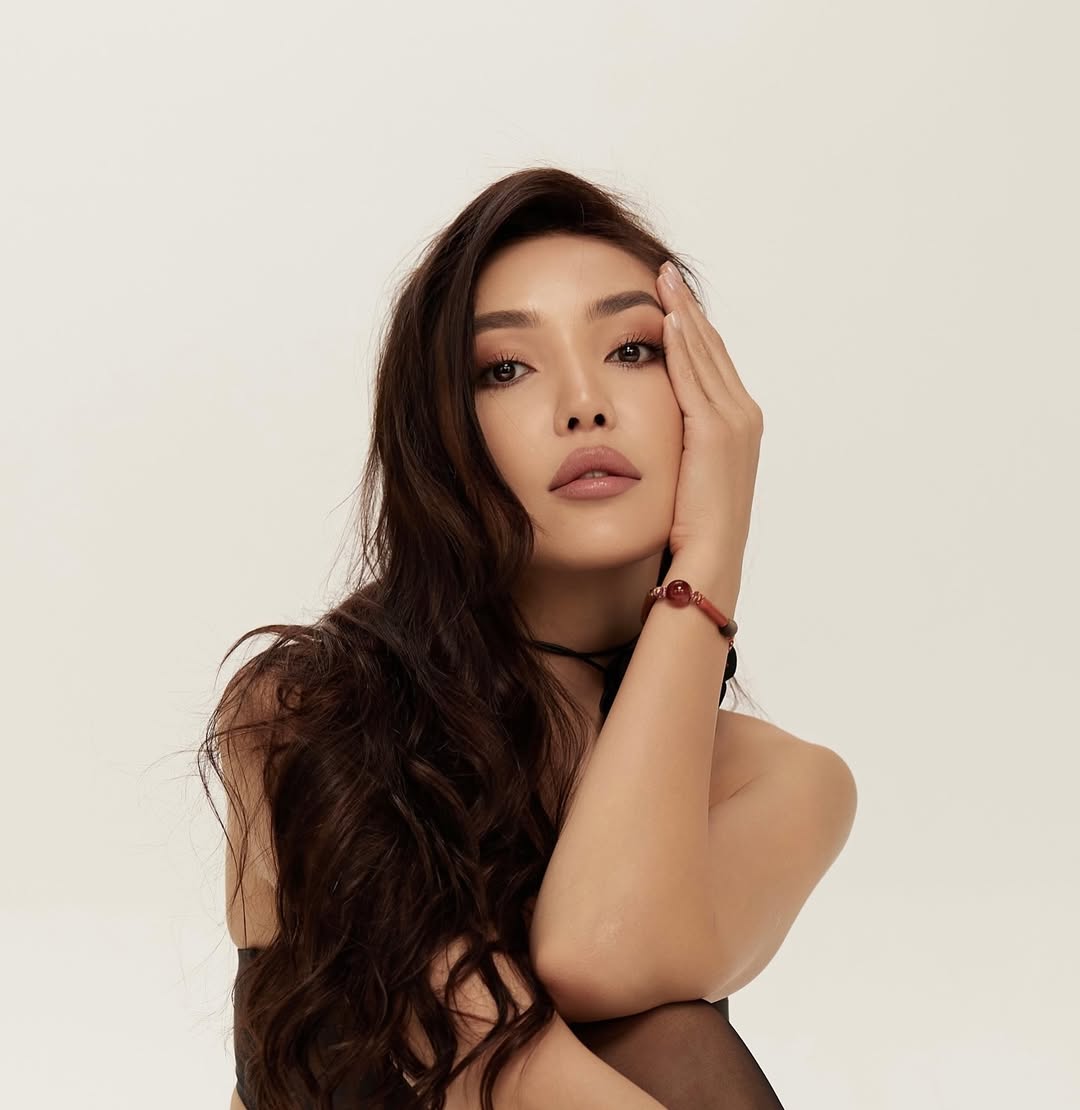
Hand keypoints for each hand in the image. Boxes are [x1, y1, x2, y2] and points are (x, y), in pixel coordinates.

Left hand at [655, 261, 762, 579]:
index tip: (670, 297)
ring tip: (662, 280)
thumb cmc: (691, 529)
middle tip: (664, 272)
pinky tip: (666, 319)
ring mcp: (733, 422)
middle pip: (711, 347)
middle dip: (687, 308)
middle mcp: (743, 415)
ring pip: (704, 354)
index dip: (692, 327)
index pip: (711, 363)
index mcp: (737, 424)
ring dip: (684, 313)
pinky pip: (694, 377)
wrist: (708, 560)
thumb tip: (652, 426)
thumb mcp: (686, 473)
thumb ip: (679, 442)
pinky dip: (681, 346)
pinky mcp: (715, 433)